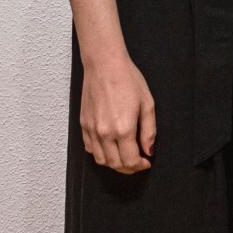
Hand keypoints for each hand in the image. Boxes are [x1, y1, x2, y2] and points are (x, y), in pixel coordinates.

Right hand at [78, 53, 155, 173]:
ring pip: (101, 160)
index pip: (130, 161)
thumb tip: (149, 150)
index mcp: (123, 129)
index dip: (140, 166)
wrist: (105, 64)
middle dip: (128, 168)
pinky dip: (100, 153)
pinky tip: (110, 147)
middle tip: (138, 162)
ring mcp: (92, 129)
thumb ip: (149, 131)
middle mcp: (105, 133)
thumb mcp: (147, 103)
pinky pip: (90, 148)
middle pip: (115, 164)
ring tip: (124, 156)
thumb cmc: (128, 79)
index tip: (146, 162)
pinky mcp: (84, 124)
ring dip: (114, 163)